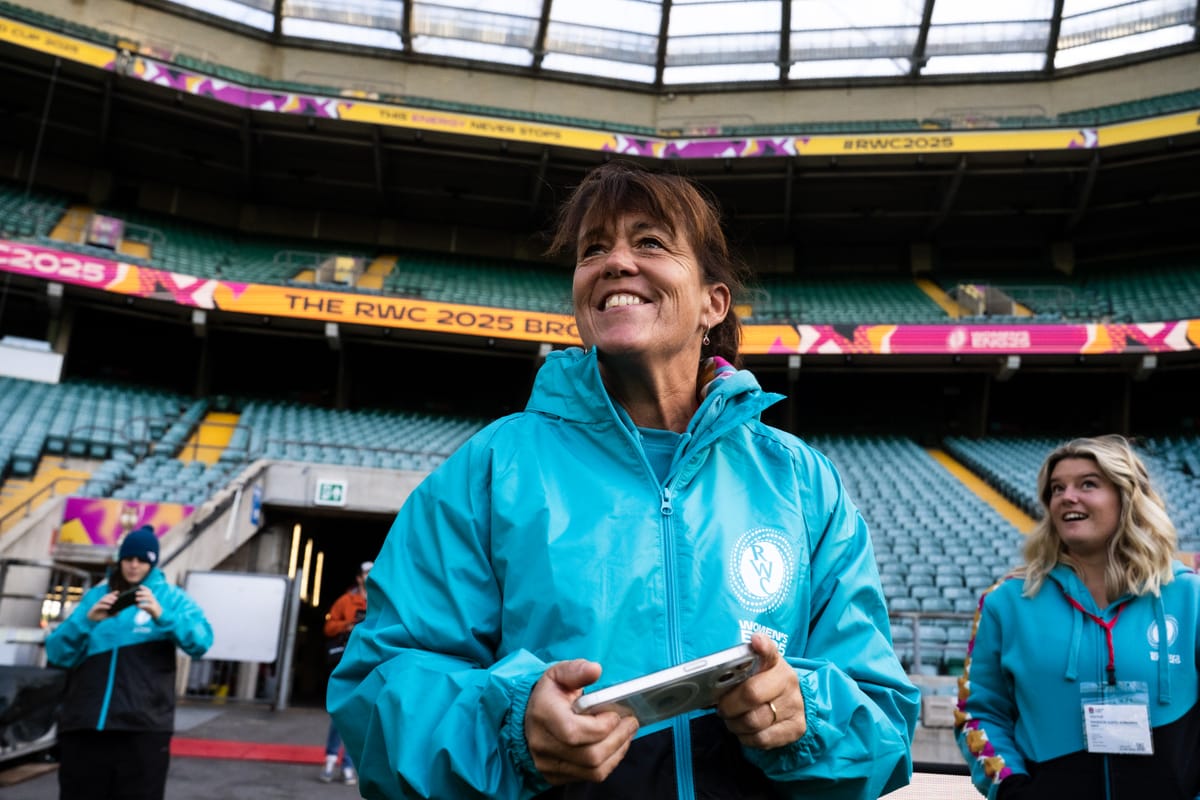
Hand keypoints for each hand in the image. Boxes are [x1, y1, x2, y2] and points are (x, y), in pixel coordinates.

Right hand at [86, 591, 119, 620]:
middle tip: (116, 599)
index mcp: (104, 602)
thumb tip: (118, 613)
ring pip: (102, 600)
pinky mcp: (94, 608)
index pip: (108, 596)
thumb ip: (113, 613)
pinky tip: (109, 607)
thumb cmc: (101, 615)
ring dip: (108, 600)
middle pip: (105, 597)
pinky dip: (104, 606)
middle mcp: (100, 602)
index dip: (112, 593)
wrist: (93, 619)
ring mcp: (97, 604)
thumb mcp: (108, 614)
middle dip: (111, 596)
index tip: (117, 592)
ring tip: (113, 602)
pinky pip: (99, 606)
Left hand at [135, 586, 162, 619]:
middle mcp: (153, 599)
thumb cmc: (151, 608)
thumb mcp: (147, 604)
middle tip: (136, 593)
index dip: (144, 588)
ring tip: (136, 599)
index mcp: (151, 597)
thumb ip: (142, 602)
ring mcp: (154, 603)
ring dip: (142, 598)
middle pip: (148, 593)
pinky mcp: (153, 607)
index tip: (139, 586)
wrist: (159, 614)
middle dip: (142, 592)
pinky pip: (148, 605)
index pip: (149, 591)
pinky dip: (143, 605)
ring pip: (149, 598)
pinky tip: (138, 606)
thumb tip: (134, 602)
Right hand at [524, 659, 639, 784]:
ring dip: (617, 752)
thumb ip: (577, 670)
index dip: (602, 726)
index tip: (615, 714)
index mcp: (543, 715)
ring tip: (626, 734)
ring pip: (593, 770)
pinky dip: (609, 763)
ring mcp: (548, 764)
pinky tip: (615, 746)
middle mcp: (542, 744)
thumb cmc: (549, 694)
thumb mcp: (559, 674)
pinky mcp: (555, 776)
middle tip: (630, 723)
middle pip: (590, 755)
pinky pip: (590, 777)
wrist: (529, 716)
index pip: (575, 732)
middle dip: (618, 739)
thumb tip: (595, 670)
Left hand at [716, 634, 804, 748]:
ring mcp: (795, 704)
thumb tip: (707, 682)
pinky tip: (745, 731)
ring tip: (732, 720)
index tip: (756, 641)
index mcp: (774, 662)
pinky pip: (762, 738)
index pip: (770, 651)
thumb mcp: (751, 674)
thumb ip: (735, 673)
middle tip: (722, 708)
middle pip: (751, 694)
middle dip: (729, 705)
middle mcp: (788, 681)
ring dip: (735, 724)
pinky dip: (746, 737)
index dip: (762, 647)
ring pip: (754, 721)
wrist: (789, 706)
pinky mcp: (797, 727)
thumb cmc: (761, 687)